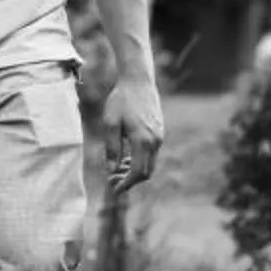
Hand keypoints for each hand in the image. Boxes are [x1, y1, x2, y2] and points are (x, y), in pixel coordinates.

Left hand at [102, 70, 165, 190]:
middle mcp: (155, 141)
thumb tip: (111, 170)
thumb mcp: (110, 123)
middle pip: (146, 172)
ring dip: (135, 171)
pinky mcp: (159, 132)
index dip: (126, 184)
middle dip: (130, 181)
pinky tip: (125, 158)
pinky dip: (140, 160)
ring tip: (116, 170)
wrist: (138, 81)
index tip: (114, 189)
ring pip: (150, 163)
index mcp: (143, 140)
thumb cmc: (121, 100)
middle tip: (113, 181)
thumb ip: (112, 148)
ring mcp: (159, 136)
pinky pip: (151, 153)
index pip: (138, 173)